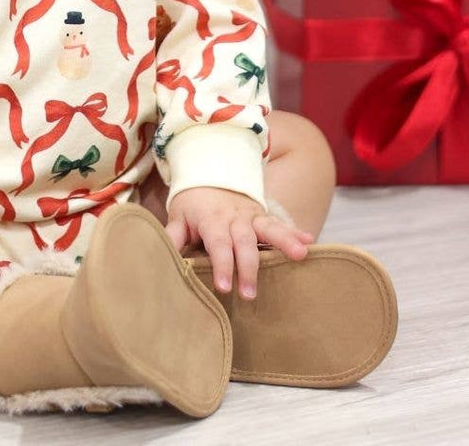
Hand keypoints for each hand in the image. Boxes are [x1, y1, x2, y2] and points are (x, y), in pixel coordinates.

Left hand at [165, 186, 313, 300]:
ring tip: (300, 255)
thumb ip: (172, 236)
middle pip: (244, 242)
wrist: (210, 173)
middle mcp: (235, 217)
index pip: (218, 244)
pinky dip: (295, 232)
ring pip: (269, 228)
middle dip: (249, 267)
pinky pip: (281, 223)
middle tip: (250, 294)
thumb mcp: (178, 216)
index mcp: (212, 220)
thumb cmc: (192, 204)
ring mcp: (252, 216)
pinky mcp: (264, 216)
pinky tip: (309, 242)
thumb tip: (158, 256)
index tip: (224, 288)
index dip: (222, 265)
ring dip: (284, 242)